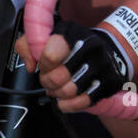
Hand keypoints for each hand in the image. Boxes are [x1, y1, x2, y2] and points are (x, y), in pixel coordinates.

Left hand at [14, 18, 134, 112]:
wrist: (105, 50)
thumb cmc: (71, 46)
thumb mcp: (47, 36)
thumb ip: (28, 45)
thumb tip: (31, 65)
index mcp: (72, 32)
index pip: (49, 55)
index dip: (42, 65)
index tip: (44, 64)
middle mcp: (91, 46)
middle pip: (57, 77)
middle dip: (47, 81)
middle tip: (48, 79)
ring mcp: (103, 64)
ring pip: (69, 91)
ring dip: (57, 93)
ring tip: (57, 88)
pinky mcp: (110, 82)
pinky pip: (83, 102)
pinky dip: (69, 104)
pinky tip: (66, 98)